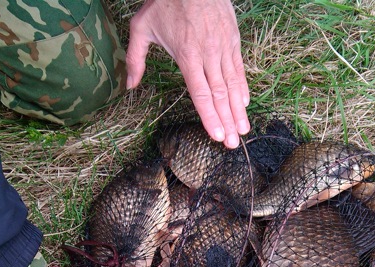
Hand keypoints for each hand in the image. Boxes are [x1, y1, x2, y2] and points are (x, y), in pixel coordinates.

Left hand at [126, 0, 249, 148]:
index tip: (216, 136)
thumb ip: (136, 58)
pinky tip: (245, 103)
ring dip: (239, 110)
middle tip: (232, 144)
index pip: (200, 93)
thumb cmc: (165, 1)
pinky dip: (243, 87)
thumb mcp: (142, 27)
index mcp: (187, 55)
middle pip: (220, 95)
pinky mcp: (233, 39)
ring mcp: (223, 47)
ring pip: (233, 84)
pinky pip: (239, 68)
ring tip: (243, 130)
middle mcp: (208, 54)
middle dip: (227, 121)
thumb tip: (129, 86)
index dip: (209, 116)